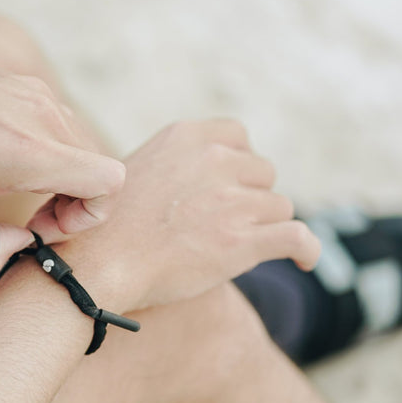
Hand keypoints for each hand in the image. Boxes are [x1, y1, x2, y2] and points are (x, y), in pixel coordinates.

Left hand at [0, 27, 124, 273]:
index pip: (109, 183)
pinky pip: (56, 125)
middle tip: (30, 218)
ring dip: (61, 177)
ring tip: (14, 190)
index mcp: (30, 152)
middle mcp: (43, 116)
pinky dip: (46, 153)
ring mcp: (34, 93)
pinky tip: (0, 161)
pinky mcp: (21, 83)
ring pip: (79, 147)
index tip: (45, 225)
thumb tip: (20, 244)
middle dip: (74, 203)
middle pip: (98, 167)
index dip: (90, 216)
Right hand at [52, 119, 320, 310]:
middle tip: (221, 223)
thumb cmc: (105, 228)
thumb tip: (196, 180)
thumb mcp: (133, 172)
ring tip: (231, 247)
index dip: (238, 164)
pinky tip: (304, 259)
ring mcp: (232, 200)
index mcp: (187, 137)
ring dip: (260, 226)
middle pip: (261, 172)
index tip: (228, 185)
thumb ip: (173, 166)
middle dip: (248, 197)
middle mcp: (214, 160)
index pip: (238, 136)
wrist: (96, 265)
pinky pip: (297, 237)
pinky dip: (305, 249)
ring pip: (277, 207)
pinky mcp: (243, 240)